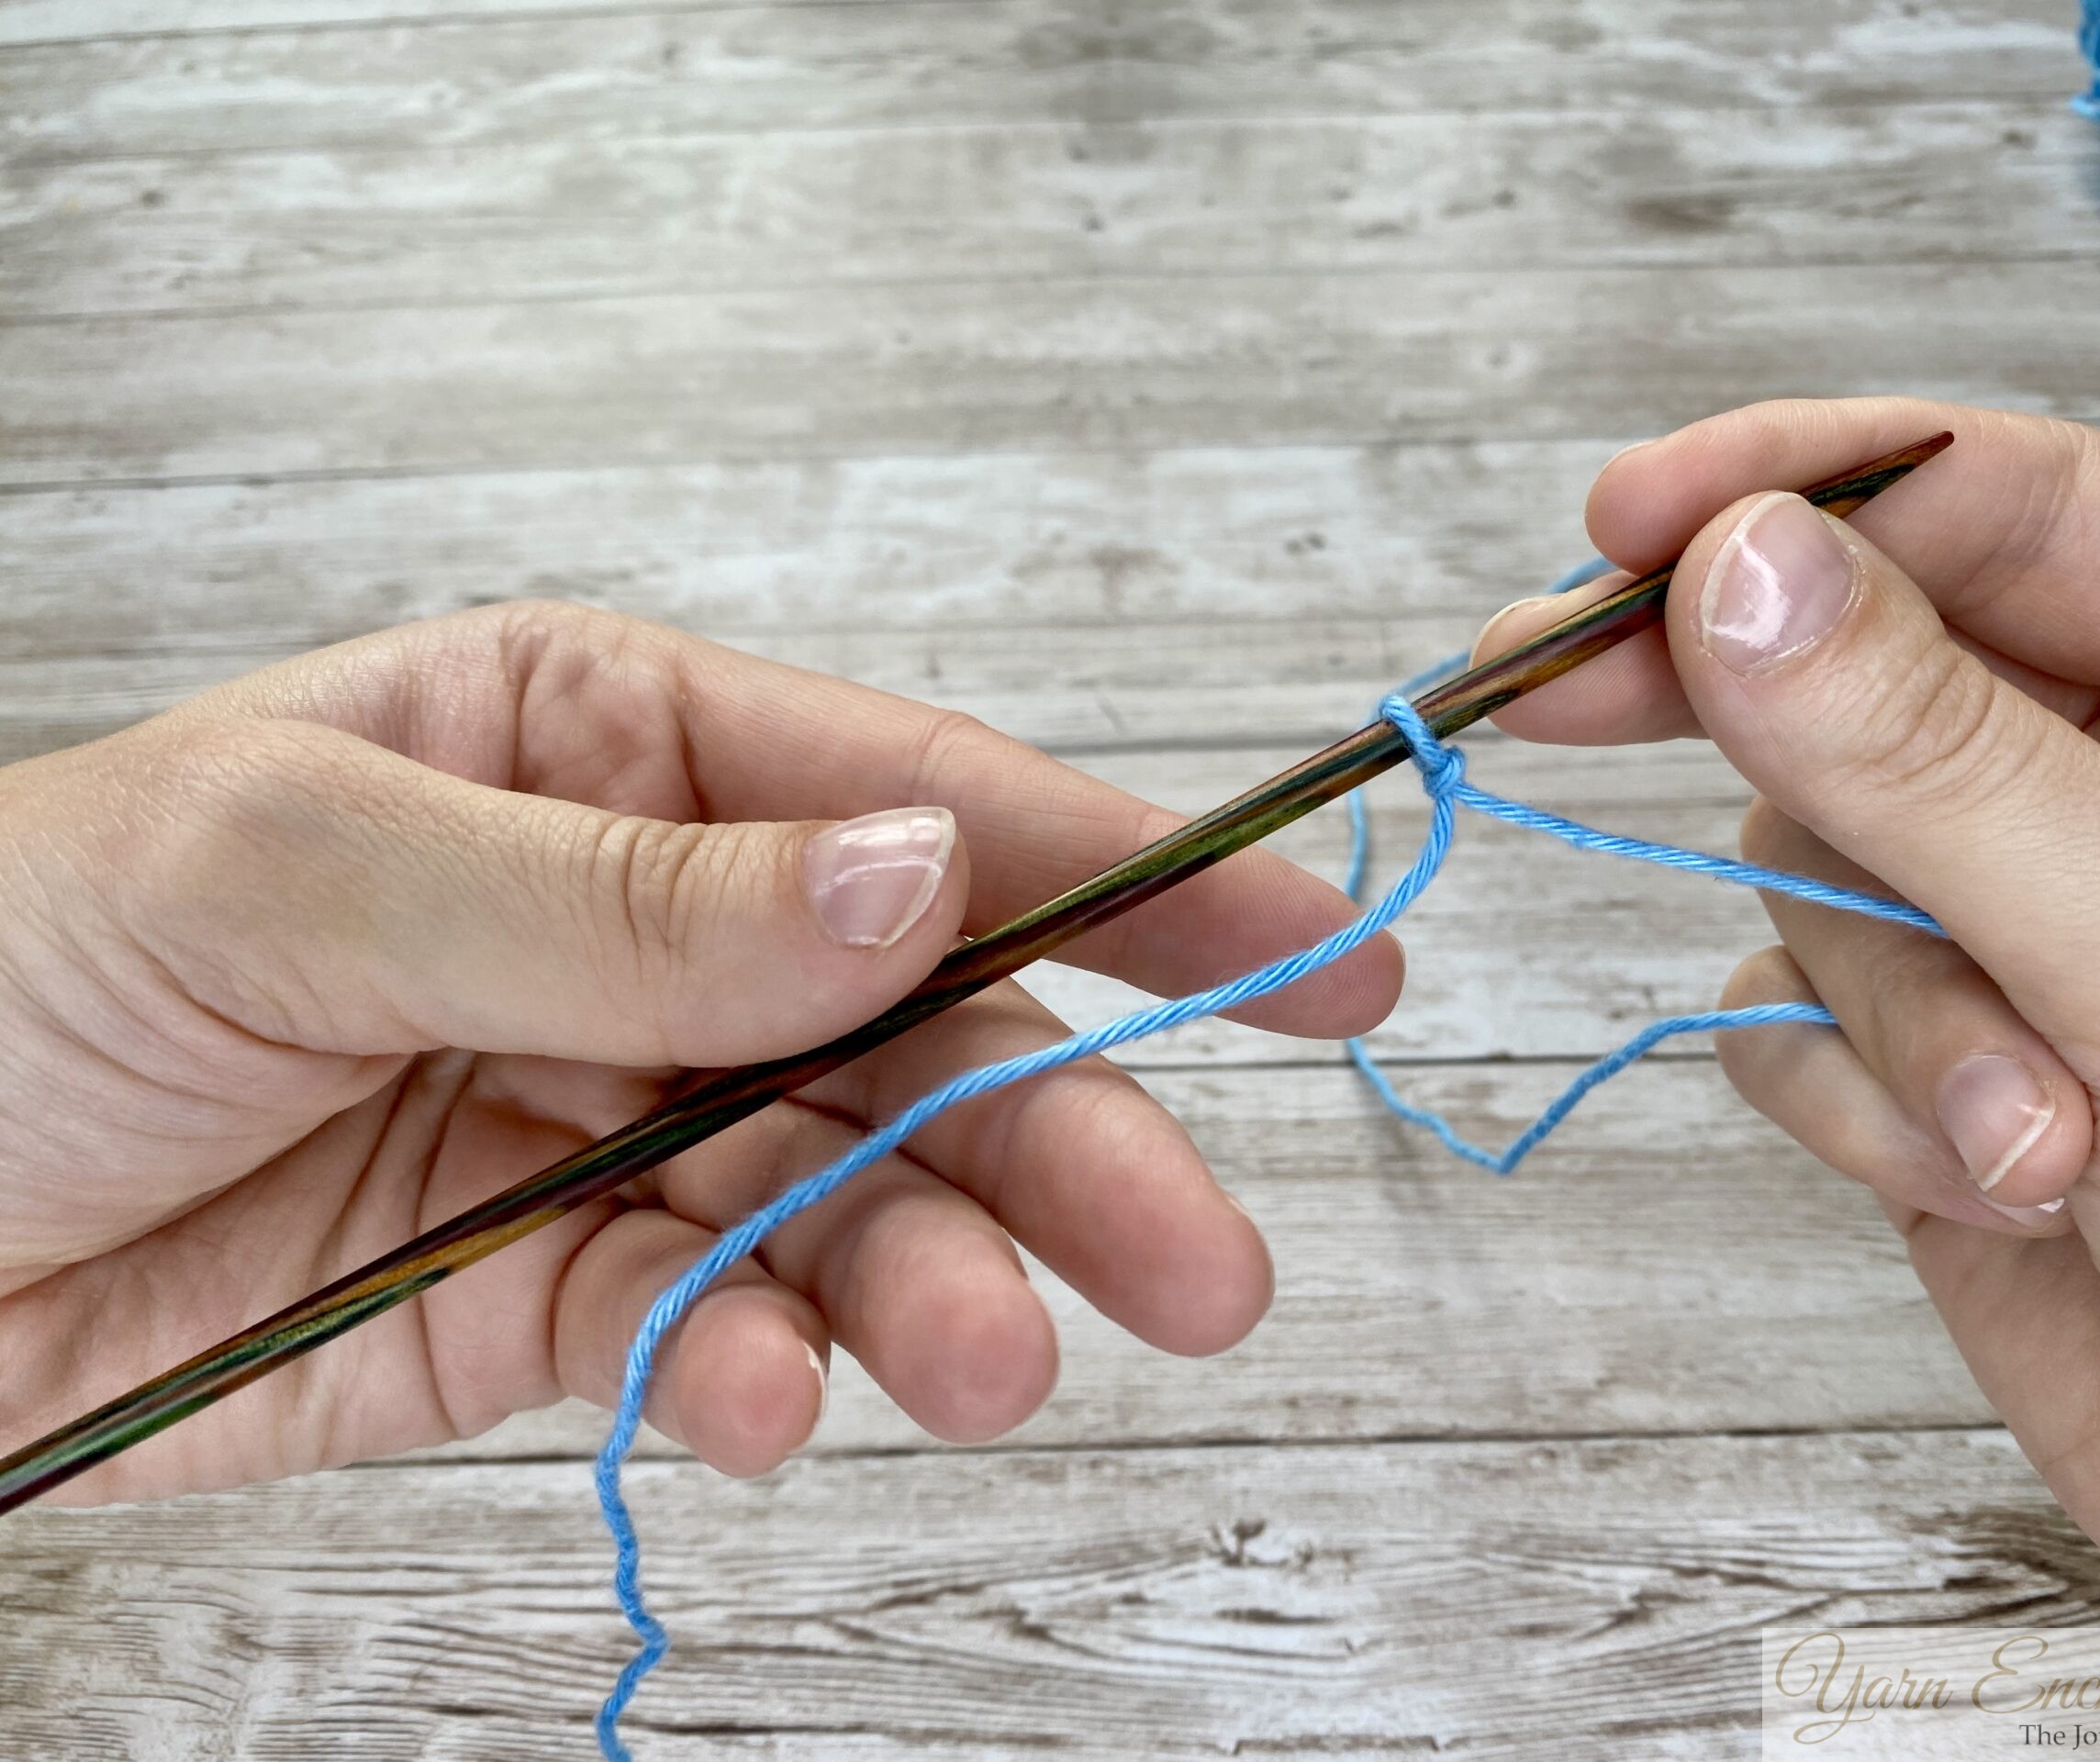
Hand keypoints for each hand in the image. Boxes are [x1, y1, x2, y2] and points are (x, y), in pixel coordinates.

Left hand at [0, 601, 1400, 1502]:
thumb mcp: (288, 871)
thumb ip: (618, 896)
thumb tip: (909, 879)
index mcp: (594, 749)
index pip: (906, 798)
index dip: (1132, 873)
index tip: (1319, 948)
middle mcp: (635, 931)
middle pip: (916, 1027)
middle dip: (1061, 1138)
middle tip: (1201, 1265)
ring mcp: (600, 1117)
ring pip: (836, 1197)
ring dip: (926, 1284)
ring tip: (992, 1368)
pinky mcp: (540, 1295)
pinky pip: (698, 1327)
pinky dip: (749, 1372)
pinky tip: (763, 1402)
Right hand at [1474, 399, 2099, 1624]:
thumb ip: (1941, 759)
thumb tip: (1733, 570)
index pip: (1999, 506)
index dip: (1797, 489)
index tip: (1625, 523)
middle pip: (1855, 663)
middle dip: (1742, 716)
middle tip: (1547, 685)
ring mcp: (2020, 921)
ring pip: (1811, 871)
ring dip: (1889, 1017)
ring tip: (2036, 1147)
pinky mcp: (1932, 1060)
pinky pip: (1792, 1021)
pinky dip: (1861, 1110)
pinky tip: (1997, 1193)